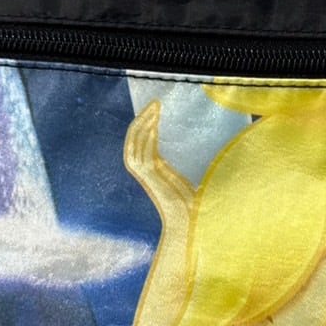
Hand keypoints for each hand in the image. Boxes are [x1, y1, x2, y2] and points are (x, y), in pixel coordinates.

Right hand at [124, 100, 194, 227]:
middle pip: (134, 138)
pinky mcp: (148, 175)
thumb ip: (176, 171)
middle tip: (155, 103)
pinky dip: (146, 134)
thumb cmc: (189, 205)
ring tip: (154, 108)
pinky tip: (154, 123)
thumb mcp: (181, 181)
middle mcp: (144, 170)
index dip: (146, 124)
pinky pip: (142, 149)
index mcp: (151, 170)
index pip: (141, 141)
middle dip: (142, 118)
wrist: (187, 222)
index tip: (156, 110)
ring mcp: (144, 173)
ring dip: (143, 122)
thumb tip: (191, 163)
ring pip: (135, 141)